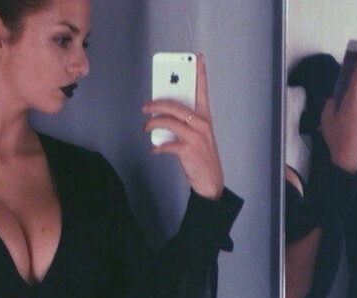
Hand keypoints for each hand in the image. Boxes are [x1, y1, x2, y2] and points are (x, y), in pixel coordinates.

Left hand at [142, 53, 224, 199]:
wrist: (210, 181)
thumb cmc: (201, 157)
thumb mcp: (197, 136)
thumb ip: (185, 123)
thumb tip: (163, 117)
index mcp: (205, 117)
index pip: (203, 90)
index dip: (200, 72)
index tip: (198, 57)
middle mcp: (201, 124)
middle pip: (176, 105)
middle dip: (158, 103)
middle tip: (146, 107)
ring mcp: (195, 137)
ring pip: (169, 121)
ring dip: (154, 124)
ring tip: (146, 127)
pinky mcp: (188, 150)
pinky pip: (167, 144)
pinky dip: (158, 147)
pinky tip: (154, 149)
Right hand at [319, 43, 356, 172]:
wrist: (348, 156)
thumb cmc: (336, 136)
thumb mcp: (326, 118)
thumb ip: (330, 103)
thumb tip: (334, 98)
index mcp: (351, 99)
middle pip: (355, 87)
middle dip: (346, 90)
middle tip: (336, 103)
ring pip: (356, 98)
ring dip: (347, 103)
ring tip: (338, 119)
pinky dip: (350, 111)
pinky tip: (343, 124)